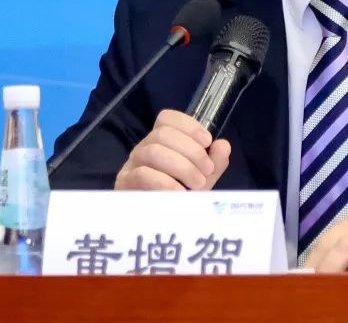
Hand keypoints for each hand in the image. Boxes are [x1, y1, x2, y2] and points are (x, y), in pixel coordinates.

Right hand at [114, 109, 230, 190]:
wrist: (157, 229)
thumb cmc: (179, 201)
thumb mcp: (201, 180)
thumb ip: (214, 163)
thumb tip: (223, 146)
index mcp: (161, 143)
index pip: (167, 118)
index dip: (189, 126)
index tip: (208, 142)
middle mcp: (143, 149)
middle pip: (163, 134)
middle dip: (192, 151)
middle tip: (206, 171)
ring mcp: (131, 166)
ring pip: (153, 151)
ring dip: (182, 167)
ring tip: (198, 184)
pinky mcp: (124, 185)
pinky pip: (143, 174)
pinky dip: (167, 183)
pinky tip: (180, 195)